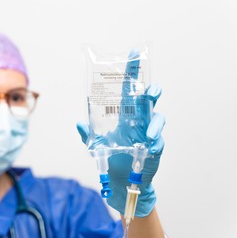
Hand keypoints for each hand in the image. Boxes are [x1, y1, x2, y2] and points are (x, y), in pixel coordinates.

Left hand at [77, 49, 164, 216]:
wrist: (120, 183)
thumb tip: (78, 123)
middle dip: (152, 92)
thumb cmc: (111, 158)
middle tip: (151, 90)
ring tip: (149, 132)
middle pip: (148, 100)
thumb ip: (87, 133)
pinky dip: (156, 142)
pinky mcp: (154, 150)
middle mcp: (138, 121)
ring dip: (156, 122)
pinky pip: (158, 143)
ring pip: (157, 119)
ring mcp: (148, 134)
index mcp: (124, 115)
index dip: (132, 72)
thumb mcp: (95, 144)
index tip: (135, 54)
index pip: (129, 89)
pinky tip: (151, 144)